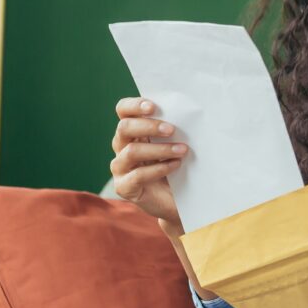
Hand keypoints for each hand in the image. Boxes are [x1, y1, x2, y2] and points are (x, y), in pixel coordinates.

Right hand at [110, 97, 186, 230]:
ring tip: (182, 150)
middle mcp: (122, 146)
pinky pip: (137, 175)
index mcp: (132, 130)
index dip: (134, 105)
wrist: (178, 201)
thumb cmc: (178, 166)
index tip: (153, 106)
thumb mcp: (175, 143)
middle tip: (171, 129)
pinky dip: (158, 169)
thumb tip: (187, 113)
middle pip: (124, 128)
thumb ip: (173, 130)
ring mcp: (120, 167)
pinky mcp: (124, 187)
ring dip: (159, 149)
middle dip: (148, 126)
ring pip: (131, 151)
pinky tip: (175, 165)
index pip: (123, 110)